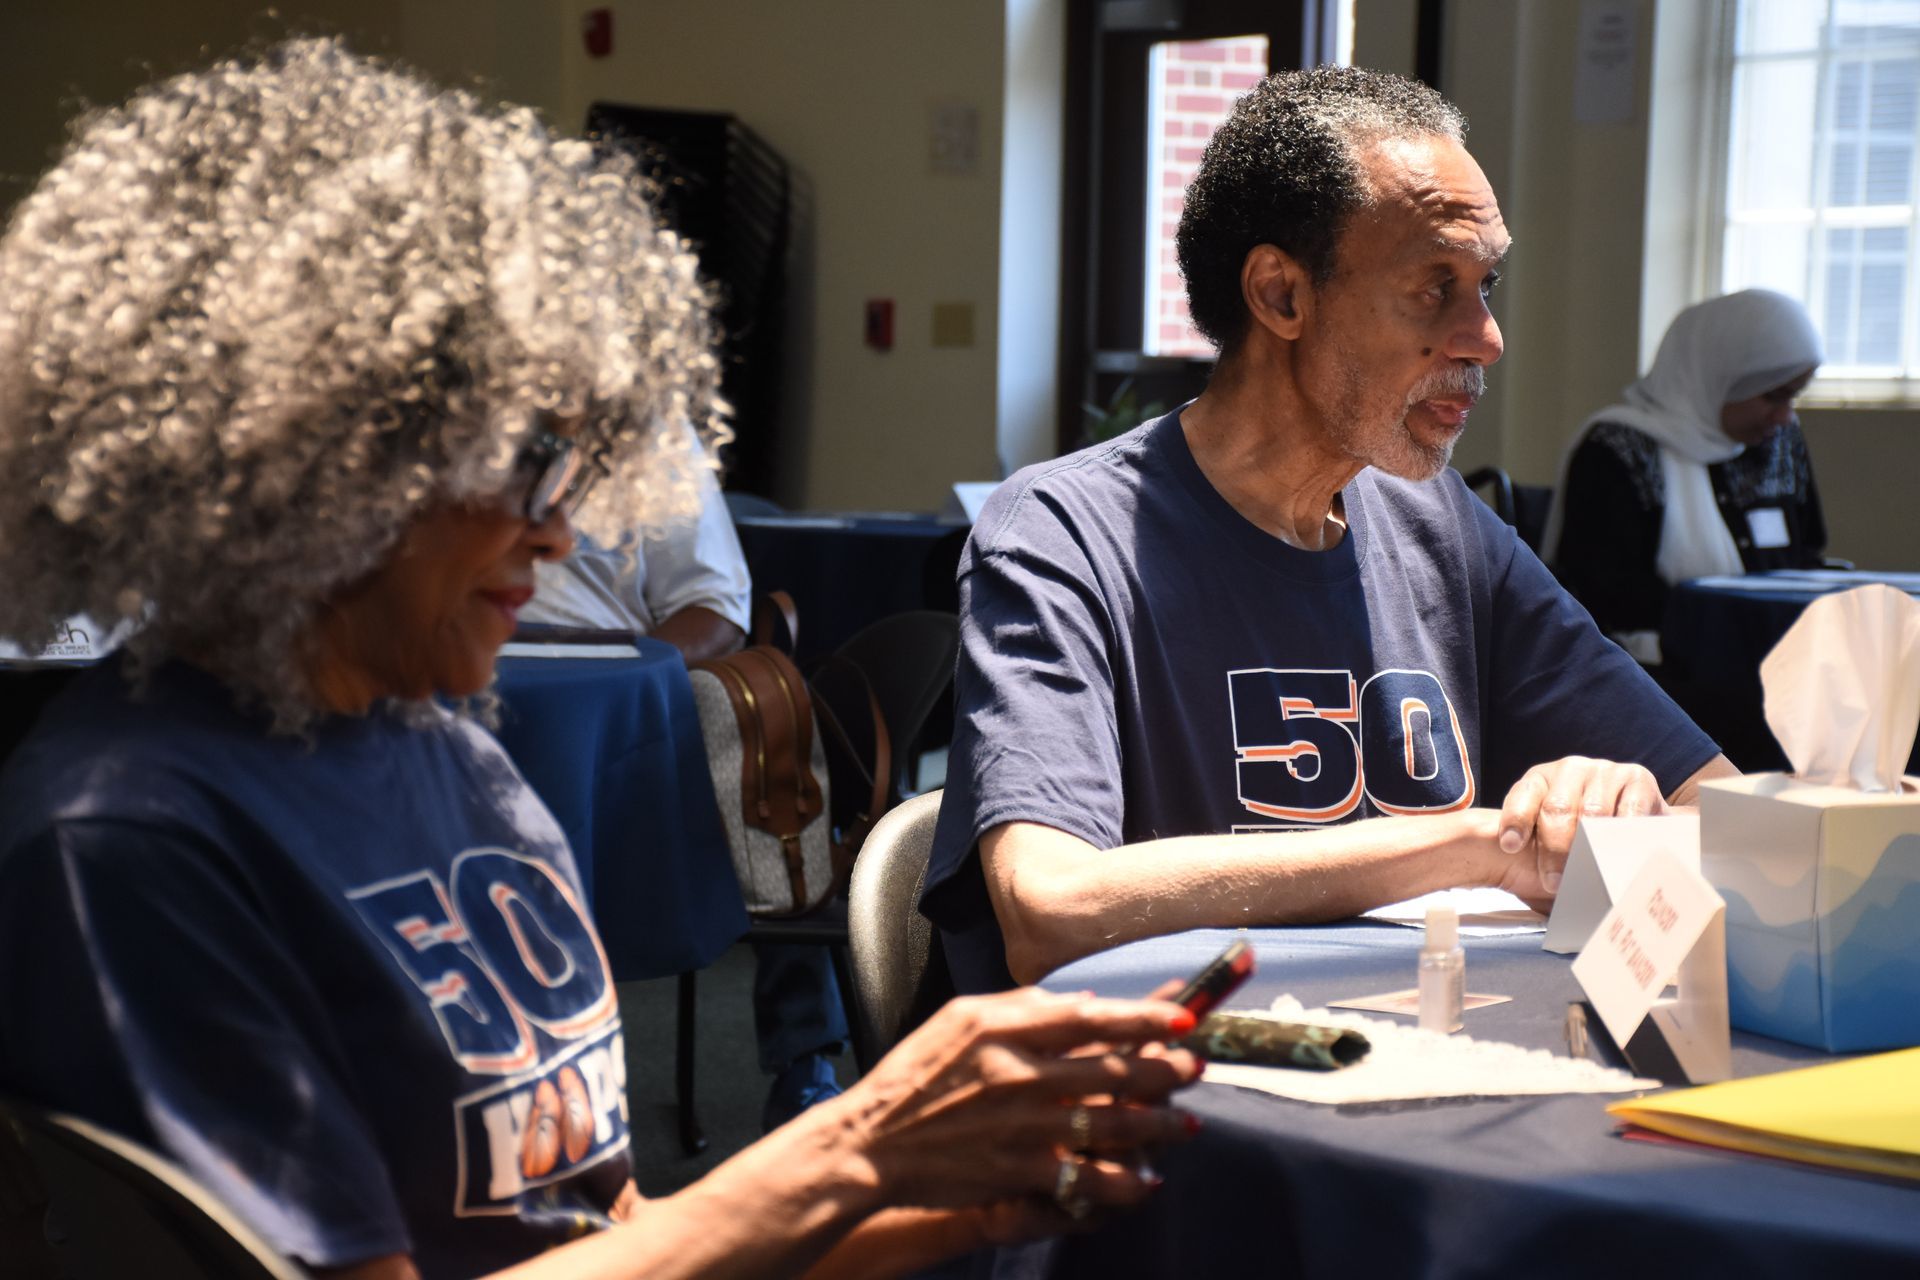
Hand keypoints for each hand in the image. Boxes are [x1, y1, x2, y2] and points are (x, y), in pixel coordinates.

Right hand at [835, 987, 1201, 1220]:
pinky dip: (1121, 1182)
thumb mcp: (959, 1019)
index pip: (1089, 1017)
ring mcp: (1020, 1126)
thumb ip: (1022, 1006)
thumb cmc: (915, 1076)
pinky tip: (1145, 1181)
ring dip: (1157, 1124)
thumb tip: (1085, 1002)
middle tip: (1195, 1067)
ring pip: (1108, 1124)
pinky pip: (1084, 1177)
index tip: (1182, 1016)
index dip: (1143, 1016)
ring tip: (1188, 1123)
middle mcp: (1017, 1075)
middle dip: (1163, 1069)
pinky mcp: (1017, 1170)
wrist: (871, 1142)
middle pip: (1110, 1069)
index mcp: (1002, 1029)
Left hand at [1494, 756, 1664, 906]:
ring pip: (1593, 812)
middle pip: (1558, 808)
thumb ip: (1535, 847)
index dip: (1515, 820)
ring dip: (1589, 849)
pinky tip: (1621, 857)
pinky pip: (1629, 811)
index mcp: (1540, 780)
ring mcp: (1604, 771)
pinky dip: (1623, 837)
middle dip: (1553, 849)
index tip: (1510, 846)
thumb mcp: (1550, 834)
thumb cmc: (1579, 833)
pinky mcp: (1637, 778)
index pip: (1523, 796)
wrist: (1633, 815)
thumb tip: (1527, 877)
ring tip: (1587, 876)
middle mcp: (1570, 769)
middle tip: (1553, 883)